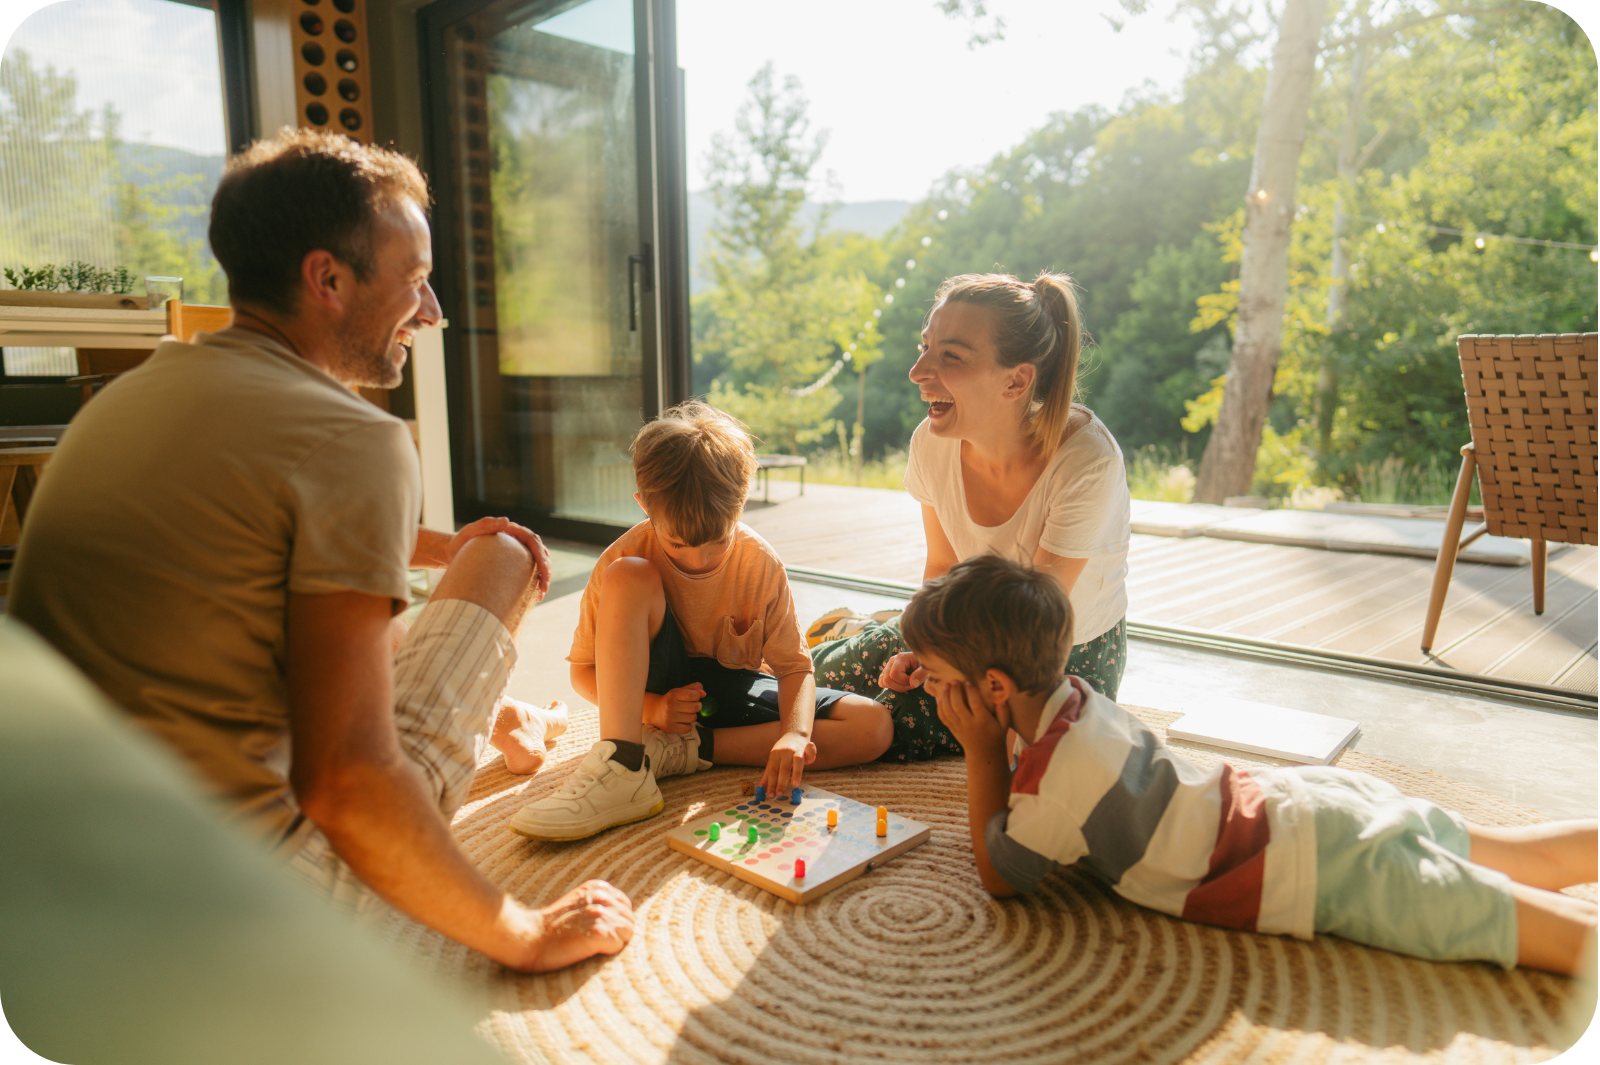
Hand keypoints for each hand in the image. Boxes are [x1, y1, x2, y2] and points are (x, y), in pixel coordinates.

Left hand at [448, 517, 552, 602]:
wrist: (454, 553)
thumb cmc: (460, 542)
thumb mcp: (470, 532)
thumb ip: (485, 524)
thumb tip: (507, 521)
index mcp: (512, 531)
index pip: (533, 541)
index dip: (540, 555)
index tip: (543, 570)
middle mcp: (517, 541)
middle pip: (539, 553)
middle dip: (545, 570)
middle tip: (544, 588)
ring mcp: (517, 553)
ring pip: (537, 563)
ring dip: (543, 577)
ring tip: (541, 593)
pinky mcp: (513, 565)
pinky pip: (528, 573)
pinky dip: (534, 583)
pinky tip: (534, 596)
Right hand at [513, 879, 633, 972]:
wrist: (527, 938)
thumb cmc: (548, 928)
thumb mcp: (574, 903)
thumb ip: (595, 903)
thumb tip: (618, 915)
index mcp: (596, 888)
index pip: (625, 905)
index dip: (615, 921)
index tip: (597, 931)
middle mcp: (601, 897)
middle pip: (629, 919)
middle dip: (618, 933)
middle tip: (594, 942)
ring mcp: (601, 914)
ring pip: (628, 932)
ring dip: (614, 943)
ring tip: (591, 946)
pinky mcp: (600, 932)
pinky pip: (619, 945)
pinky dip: (608, 952)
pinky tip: (590, 951)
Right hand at [643, 683, 703, 733]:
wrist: (655, 711)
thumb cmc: (671, 700)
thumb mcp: (680, 690)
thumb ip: (694, 688)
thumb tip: (704, 693)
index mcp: (673, 694)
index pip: (693, 695)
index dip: (697, 696)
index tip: (693, 697)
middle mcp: (671, 706)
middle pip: (695, 707)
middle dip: (696, 706)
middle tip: (691, 706)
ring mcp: (670, 718)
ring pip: (693, 718)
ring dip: (692, 716)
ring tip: (686, 713)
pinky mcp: (670, 728)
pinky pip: (688, 728)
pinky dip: (688, 725)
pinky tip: (683, 721)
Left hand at [759, 729, 815, 794]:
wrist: (793, 734)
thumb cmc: (782, 752)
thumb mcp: (773, 760)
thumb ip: (768, 775)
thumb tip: (760, 788)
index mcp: (775, 755)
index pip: (772, 771)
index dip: (771, 783)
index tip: (770, 795)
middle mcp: (785, 752)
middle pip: (783, 768)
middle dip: (781, 782)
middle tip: (779, 794)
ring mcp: (797, 749)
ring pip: (797, 760)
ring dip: (796, 773)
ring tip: (794, 784)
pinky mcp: (807, 748)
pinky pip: (810, 752)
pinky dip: (811, 752)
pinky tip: (809, 759)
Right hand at [877, 650, 926, 692]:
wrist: (924, 661)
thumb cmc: (925, 665)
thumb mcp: (927, 669)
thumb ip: (921, 674)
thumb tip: (912, 683)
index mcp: (901, 657)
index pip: (895, 674)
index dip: (904, 682)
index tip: (914, 682)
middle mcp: (892, 660)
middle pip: (887, 679)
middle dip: (900, 686)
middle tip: (911, 685)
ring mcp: (888, 666)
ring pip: (883, 682)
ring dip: (895, 687)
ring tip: (906, 685)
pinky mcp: (887, 672)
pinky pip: (881, 682)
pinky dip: (890, 686)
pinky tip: (900, 685)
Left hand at [934, 680, 1006, 753]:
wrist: (984, 754)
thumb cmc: (995, 735)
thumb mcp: (1004, 725)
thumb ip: (1004, 711)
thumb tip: (1002, 698)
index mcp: (983, 721)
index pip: (975, 704)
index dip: (971, 692)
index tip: (968, 682)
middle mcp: (969, 724)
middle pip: (958, 706)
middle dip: (954, 692)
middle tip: (954, 681)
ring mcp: (958, 727)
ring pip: (948, 711)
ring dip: (945, 697)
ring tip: (946, 685)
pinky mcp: (952, 729)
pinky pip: (943, 717)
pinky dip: (940, 707)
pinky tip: (941, 697)